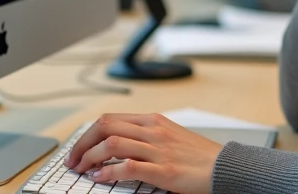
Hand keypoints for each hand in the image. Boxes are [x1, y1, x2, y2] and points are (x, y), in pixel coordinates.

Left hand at [64, 113, 221, 193]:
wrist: (224, 166)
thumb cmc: (198, 154)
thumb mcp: (170, 135)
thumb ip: (146, 135)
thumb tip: (117, 143)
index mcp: (153, 120)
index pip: (110, 118)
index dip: (88, 134)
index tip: (78, 148)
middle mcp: (153, 130)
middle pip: (105, 126)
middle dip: (82, 144)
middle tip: (73, 160)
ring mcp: (157, 149)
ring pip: (111, 144)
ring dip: (90, 157)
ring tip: (82, 170)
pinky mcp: (163, 170)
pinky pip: (127, 167)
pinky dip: (108, 172)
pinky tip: (100, 178)